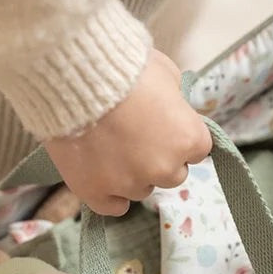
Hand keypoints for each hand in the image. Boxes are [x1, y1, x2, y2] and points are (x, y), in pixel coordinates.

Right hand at [43, 49, 210, 215]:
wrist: (75, 75)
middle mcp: (165, 168)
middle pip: (172, 174)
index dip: (177, 136)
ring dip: (131, 173)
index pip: (197, 150)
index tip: (161, 125)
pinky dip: (110, 194)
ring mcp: (130, 183)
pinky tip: (103, 177)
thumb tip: (174, 110)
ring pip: (141, 188)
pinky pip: (113, 206)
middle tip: (133, 135)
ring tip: (108, 146)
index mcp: (189, 138)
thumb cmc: (123, 67)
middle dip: (157, 158)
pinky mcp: (96, 192)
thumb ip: (176, 101)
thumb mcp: (166, 73)